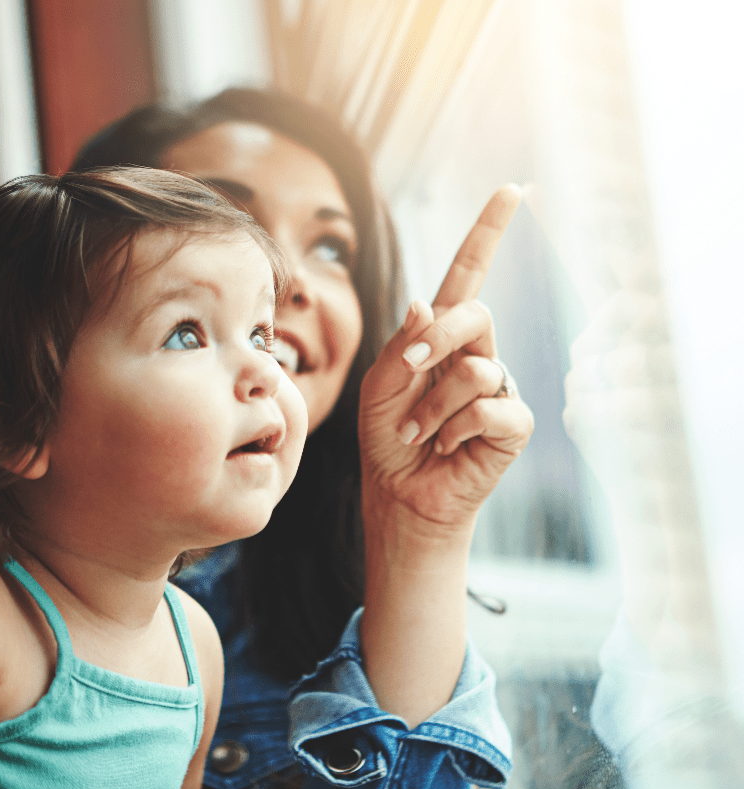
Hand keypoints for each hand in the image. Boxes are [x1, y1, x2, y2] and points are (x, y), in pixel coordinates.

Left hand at [359, 185, 533, 544]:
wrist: (399, 493)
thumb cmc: (387, 437)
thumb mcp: (380, 385)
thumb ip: (401, 343)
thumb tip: (425, 301)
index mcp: (442, 337)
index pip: (468, 275)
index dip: (488, 233)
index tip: (511, 189)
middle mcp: (476, 354)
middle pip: (475, 312)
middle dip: (437, 340)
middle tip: (407, 371)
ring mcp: (498, 387)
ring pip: (477, 369)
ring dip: (432, 406)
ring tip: (416, 434)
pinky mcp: (514, 423)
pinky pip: (492, 409)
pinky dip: (456, 431)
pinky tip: (446, 448)